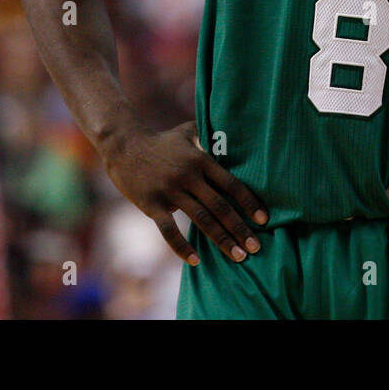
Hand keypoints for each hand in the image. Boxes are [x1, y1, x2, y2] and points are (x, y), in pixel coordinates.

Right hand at [101, 120, 267, 265]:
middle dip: (240, 228)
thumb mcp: (186, 131)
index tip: (264, 219)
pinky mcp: (152, 205)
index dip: (249, 202)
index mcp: (200, 160)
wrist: (124, 145)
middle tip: (256, 247)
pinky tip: (196, 260)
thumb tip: (232, 128)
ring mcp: (170, 191)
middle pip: (220, 206)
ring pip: (200, 220)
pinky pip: (169, 230)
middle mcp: (188, 175)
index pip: (230, 184)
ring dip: (222, 240)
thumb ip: (208, 133)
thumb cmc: (160, 140)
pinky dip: (182, 247)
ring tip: (238, 256)